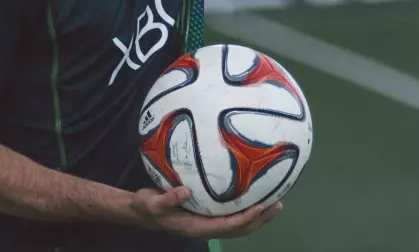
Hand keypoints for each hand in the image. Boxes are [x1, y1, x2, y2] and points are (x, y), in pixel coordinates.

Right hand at [129, 186, 281, 238]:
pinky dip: (245, 211)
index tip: (260, 208)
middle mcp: (205, 227)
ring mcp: (206, 223)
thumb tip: (186, 190)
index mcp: (195, 227)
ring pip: (236, 224)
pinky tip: (252, 198)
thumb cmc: (147, 207)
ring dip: (256, 217)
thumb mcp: (152, 202)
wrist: (141, 211)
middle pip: (238, 228)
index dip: (244, 219)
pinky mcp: (205, 215)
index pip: (226, 226)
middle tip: (277, 205)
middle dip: (259, 219)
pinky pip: (230, 216)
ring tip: (273, 203)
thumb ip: (168, 198)